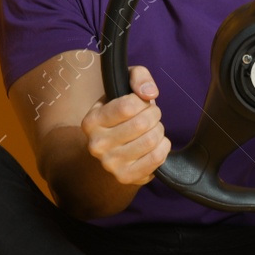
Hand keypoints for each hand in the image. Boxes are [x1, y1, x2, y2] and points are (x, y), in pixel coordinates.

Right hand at [82, 65, 171, 185]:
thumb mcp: (123, 87)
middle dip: (154, 115)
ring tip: (152, 130)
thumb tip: (149, 93)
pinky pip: (157, 158)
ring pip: (151, 140)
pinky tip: (156, 144)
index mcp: (91, 121)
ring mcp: (110, 164)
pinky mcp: (126, 177)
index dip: (143, 101)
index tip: (141, 103)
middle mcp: (97, 145)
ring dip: (159, 131)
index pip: (128, 106)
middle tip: (151, 116)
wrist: (110, 150)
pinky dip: (163, 147)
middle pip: (142, 123)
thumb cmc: (119, 115)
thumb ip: (138, 77)